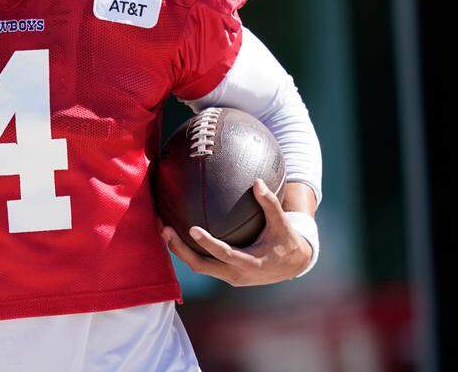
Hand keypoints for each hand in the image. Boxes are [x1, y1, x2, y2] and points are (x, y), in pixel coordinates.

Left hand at [161, 178, 312, 286]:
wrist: (292, 266)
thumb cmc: (287, 241)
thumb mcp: (282, 224)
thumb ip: (270, 204)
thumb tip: (257, 181)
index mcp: (251, 264)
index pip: (225, 254)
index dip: (208, 244)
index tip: (192, 229)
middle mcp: (236, 275)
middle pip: (201, 266)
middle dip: (181, 251)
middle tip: (165, 230)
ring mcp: (228, 277)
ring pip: (198, 267)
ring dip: (180, 251)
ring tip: (164, 230)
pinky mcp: (224, 275)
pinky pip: (203, 264)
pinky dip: (189, 252)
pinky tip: (178, 234)